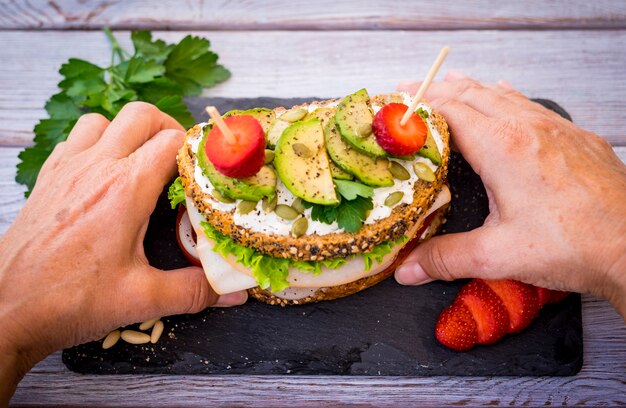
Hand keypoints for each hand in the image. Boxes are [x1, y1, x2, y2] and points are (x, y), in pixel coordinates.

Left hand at [0, 103, 246, 399]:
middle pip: (141, 115)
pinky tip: (103, 173)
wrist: (6, 309)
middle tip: (180, 158)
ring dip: (128, 130)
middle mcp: (96, 168)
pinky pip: (75, 139)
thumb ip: (194, 291)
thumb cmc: (70, 301)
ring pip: (103, 119)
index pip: (172, 142)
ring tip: (142, 159)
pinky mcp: (47, 179)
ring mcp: (67, 169)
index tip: (206, 167)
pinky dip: (96, 142)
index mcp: (125, 190)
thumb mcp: (142, 299)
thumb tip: (235, 293)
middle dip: (168, 128)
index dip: (195, 148)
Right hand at [395, 72, 625, 318]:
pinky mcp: (576, 137)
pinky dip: (505, 96)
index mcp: (502, 147)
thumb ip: (446, 258)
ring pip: (503, 94)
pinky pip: (531, 104)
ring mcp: (556, 128)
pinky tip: (503, 96)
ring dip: (470, 88)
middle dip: (437, 89)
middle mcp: (528, 127)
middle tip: (410, 91)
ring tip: (448, 84)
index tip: (396, 103)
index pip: (450, 110)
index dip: (419, 103)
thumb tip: (408, 269)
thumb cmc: (573, 246)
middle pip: (472, 93)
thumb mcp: (498, 255)